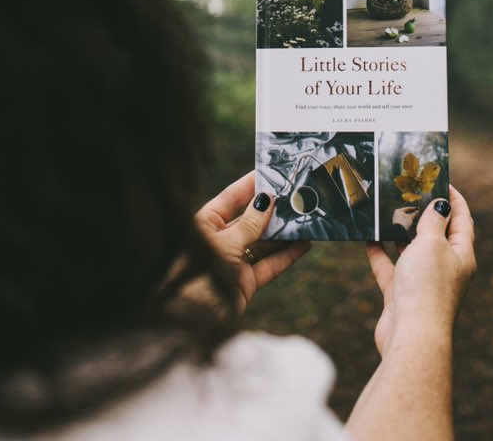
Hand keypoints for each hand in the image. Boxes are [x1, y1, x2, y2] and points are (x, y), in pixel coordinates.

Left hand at [195, 170, 310, 312]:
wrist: (186, 322)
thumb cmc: (196, 274)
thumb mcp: (225, 244)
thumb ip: (250, 224)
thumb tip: (267, 201)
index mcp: (205, 223)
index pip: (231, 197)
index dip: (251, 184)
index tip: (272, 171)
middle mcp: (220, 240)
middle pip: (251, 219)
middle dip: (273, 209)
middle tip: (297, 194)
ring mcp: (234, 262)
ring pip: (263, 242)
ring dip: (284, 232)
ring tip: (307, 217)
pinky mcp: (245, 284)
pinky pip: (269, 265)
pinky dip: (287, 256)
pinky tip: (305, 244)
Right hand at [366, 186, 475, 356]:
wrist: (411, 336)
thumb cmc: (427, 287)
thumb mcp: (432, 244)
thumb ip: (433, 221)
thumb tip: (441, 204)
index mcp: (461, 255)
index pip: (462, 219)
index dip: (454, 198)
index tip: (440, 178)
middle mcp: (445, 268)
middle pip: (436, 234)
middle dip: (423, 212)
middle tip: (408, 190)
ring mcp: (423, 282)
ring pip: (411, 250)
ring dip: (400, 231)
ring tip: (387, 208)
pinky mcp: (401, 295)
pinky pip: (390, 268)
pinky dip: (380, 253)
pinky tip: (368, 237)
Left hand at [391, 207, 419, 231]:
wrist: (399, 231)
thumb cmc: (404, 222)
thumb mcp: (410, 217)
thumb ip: (414, 214)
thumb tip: (417, 211)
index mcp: (399, 211)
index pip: (407, 208)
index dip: (413, 208)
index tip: (417, 208)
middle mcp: (396, 214)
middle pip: (406, 213)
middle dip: (412, 215)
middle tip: (417, 215)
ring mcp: (397, 220)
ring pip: (405, 218)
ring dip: (411, 219)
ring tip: (415, 221)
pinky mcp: (398, 224)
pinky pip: (404, 222)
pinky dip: (408, 222)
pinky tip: (412, 224)